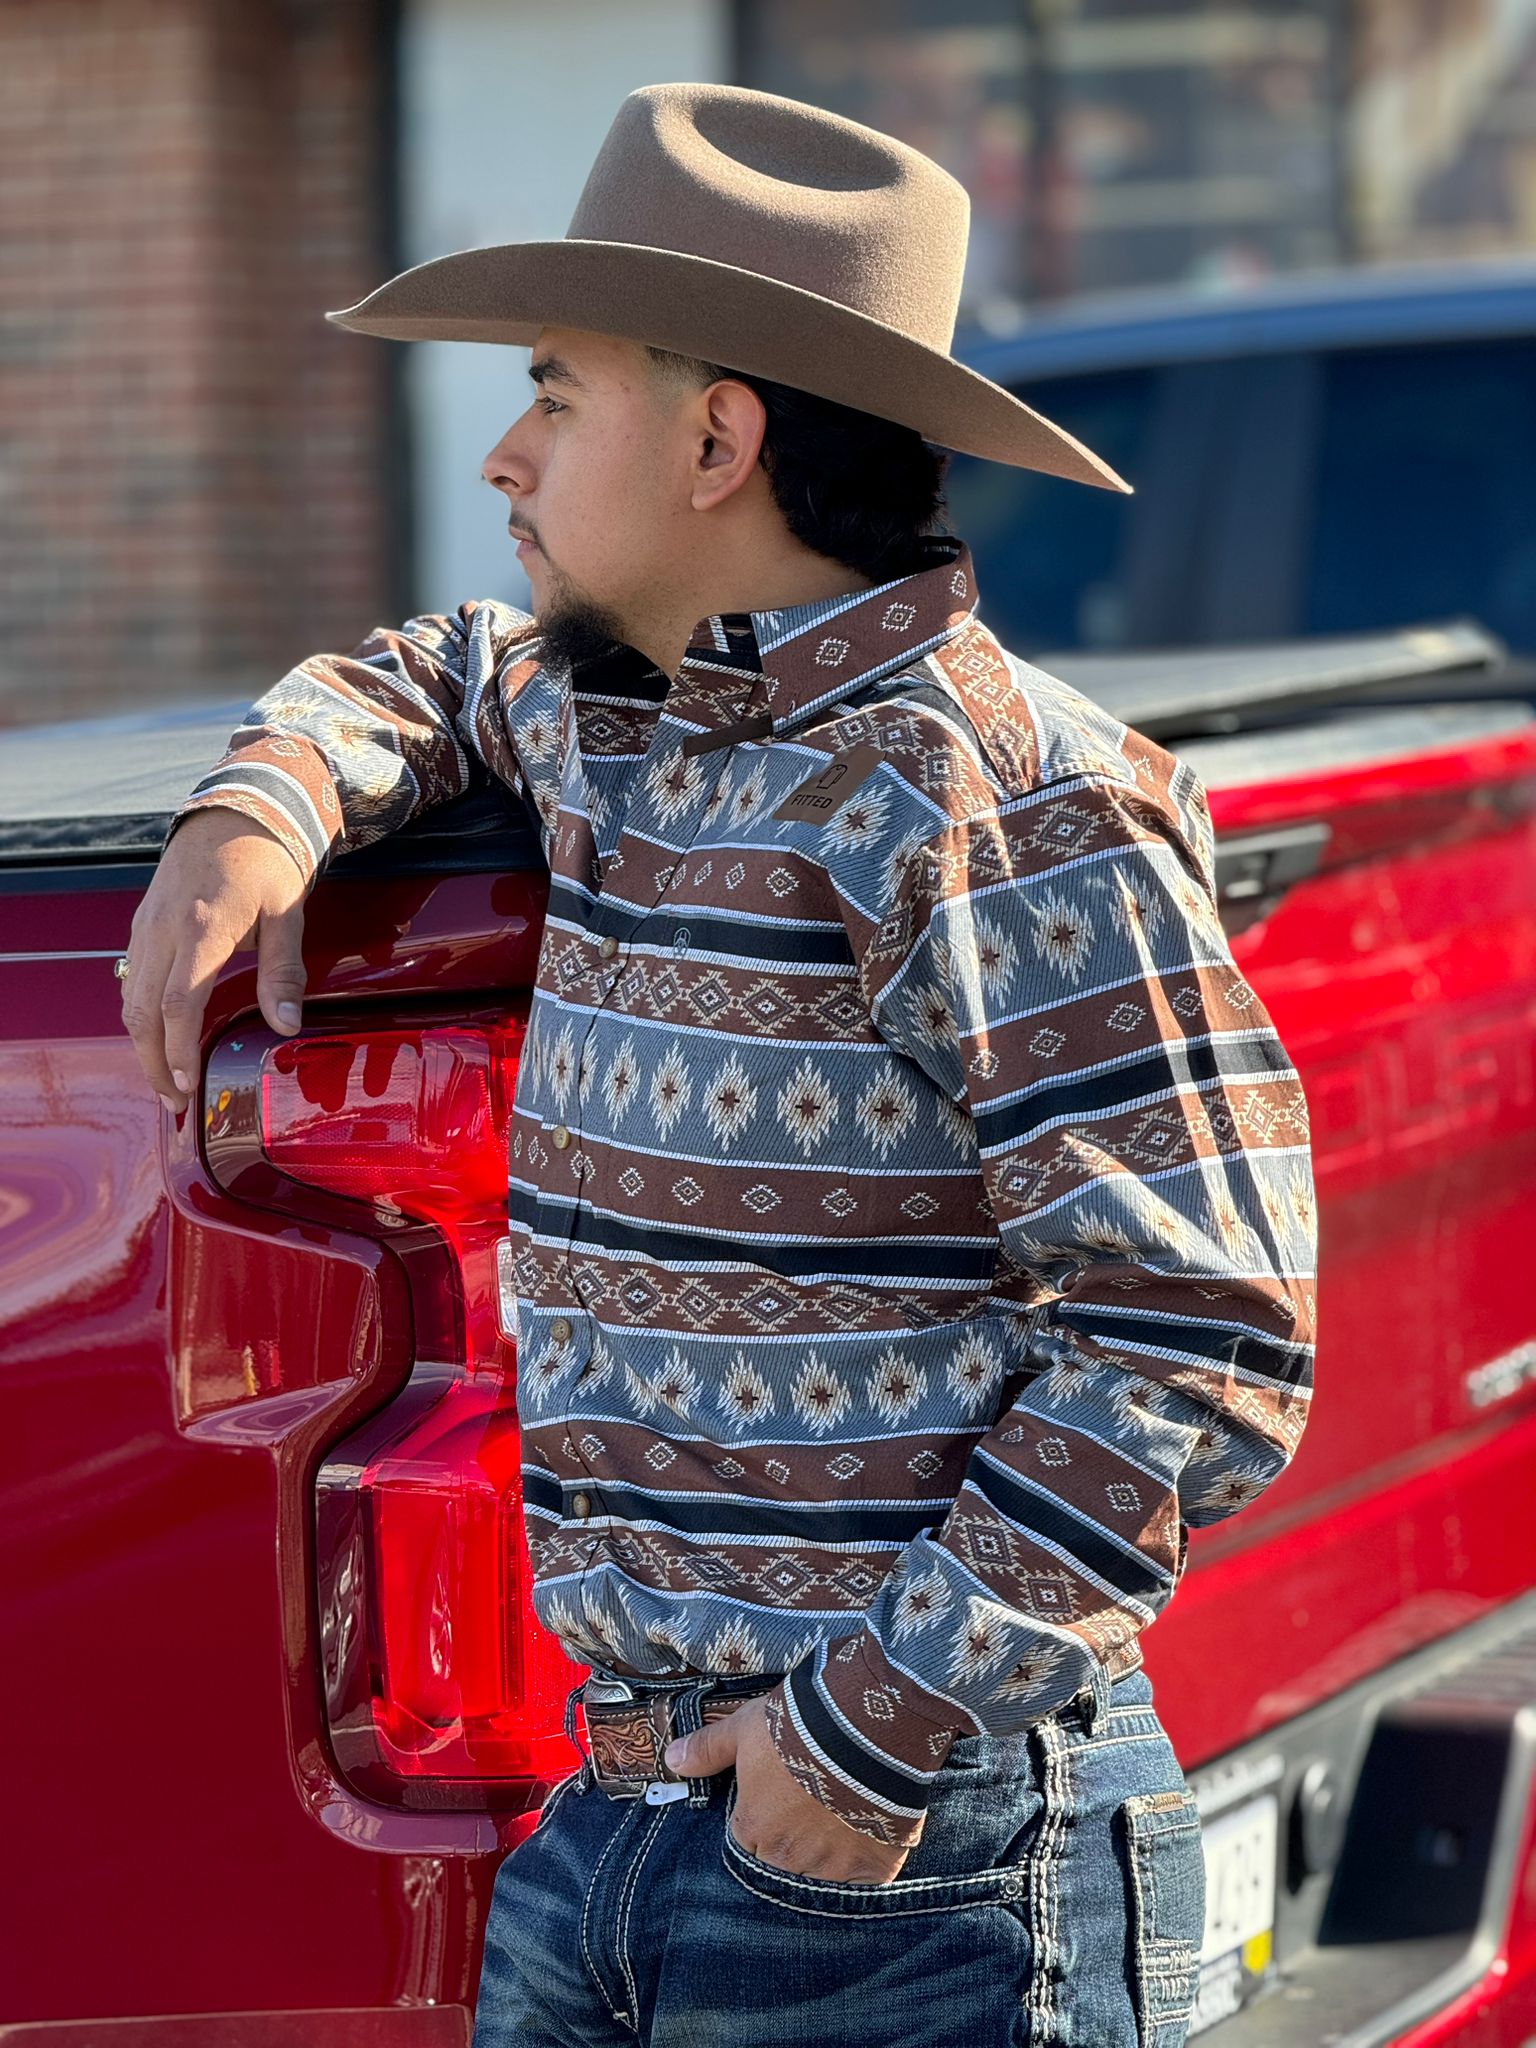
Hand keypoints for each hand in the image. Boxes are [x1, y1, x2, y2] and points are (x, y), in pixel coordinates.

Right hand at [121, 808, 312, 1116]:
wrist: (237, 810)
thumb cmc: (269, 860)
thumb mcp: (288, 912)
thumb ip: (284, 971)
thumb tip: (286, 1024)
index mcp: (202, 926)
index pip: (179, 1003)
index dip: (179, 1050)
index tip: (188, 1086)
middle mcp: (164, 928)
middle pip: (143, 1010)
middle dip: (154, 1061)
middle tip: (173, 1099)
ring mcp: (147, 925)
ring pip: (129, 997)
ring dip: (142, 1044)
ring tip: (165, 1079)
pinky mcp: (142, 922)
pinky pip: (129, 977)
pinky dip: (137, 1013)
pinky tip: (155, 1037)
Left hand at [663, 1692, 919, 1882]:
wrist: (864, 1728)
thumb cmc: (796, 1726)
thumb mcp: (744, 1728)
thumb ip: (707, 1749)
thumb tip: (671, 1759)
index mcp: (753, 1829)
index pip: (747, 1840)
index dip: (760, 1819)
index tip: (776, 1798)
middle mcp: (788, 1859)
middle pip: (782, 1864)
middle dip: (790, 1843)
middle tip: (810, 1807)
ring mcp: (833, 1868)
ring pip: (823, 1875)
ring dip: (828, 1855)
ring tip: (842, 1817)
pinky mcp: (873, 1867)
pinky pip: (867, 1879)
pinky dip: (868, 1862)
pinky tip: (872, 1834)